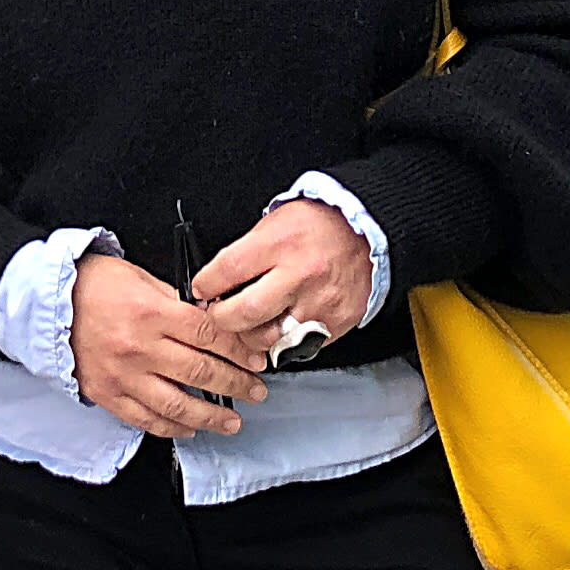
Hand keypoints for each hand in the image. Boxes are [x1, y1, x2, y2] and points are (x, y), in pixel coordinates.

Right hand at [70, 256, 269, 438]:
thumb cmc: (92, 284)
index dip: (239, 349)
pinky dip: (172, 428)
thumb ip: (176, 302)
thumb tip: (213, 321)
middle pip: (201, 371)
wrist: (46, 301)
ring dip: (211, 416)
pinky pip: (146, 419)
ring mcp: (123, 375)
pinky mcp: (108, 394)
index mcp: (152, 312)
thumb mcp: (140, 278)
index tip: (257, 358)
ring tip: (232, 421)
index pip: (209, 335)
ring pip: (178, 405)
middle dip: (237, 384)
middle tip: (256, 390)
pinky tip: (190, 428)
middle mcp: (140, 347)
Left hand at [190, 198, 375, 358]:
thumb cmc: (319, 225)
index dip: (205, 284)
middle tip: (218, 314)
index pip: (228, 270)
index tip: (201, 289)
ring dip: (251, 337)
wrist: (368, 231)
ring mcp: (319, 303)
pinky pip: (300, 346)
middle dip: (221, 318)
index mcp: (280, 243)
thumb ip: (247, 253)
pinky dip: (284, 342)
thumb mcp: (276, 222)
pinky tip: (279, 329)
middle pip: (244, 313)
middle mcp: (300, 275)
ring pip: (270, 339)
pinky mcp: (335, 323)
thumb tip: (216, 281)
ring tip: (248, 325)